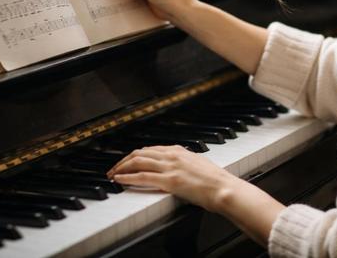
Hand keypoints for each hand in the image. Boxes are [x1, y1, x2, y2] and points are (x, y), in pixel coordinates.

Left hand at [106, 145, 241, 212]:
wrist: (224, 188)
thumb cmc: (215, 181)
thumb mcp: (198, 165)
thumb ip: (185, 163)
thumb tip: (178, 167)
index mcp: (179, 151)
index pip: (150, 149)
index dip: (136, 155)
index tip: (127, 161)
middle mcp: (172, 155)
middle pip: (140, 152)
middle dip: (124, 160)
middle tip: (114, 168)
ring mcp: (170, 167)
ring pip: (138, 161)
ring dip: (121, 167)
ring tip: (112, 174)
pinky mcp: (169, 180)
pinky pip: (142, 176)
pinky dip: (127, 177)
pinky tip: (119, 179)